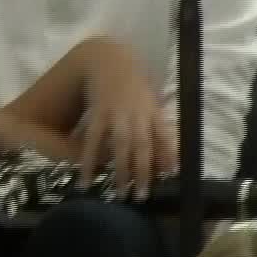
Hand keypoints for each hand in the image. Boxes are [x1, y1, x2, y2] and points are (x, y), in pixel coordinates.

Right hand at [76, 38, 177, 198]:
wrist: (110, 60)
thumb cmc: (134, 86)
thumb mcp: (152, 104)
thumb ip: (160, 130)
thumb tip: (172, 162)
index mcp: (152, 111)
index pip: (164, 135)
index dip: (168, 155)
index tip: (171, 177)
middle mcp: (136, 114)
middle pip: (142, 145)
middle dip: (142, 171)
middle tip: (141, 197)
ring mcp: (116, 114)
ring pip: (119, 145)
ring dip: (120, 171)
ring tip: (119, 194)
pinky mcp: (97, 114)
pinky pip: (92, 140)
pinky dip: (88, 160)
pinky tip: (84, 179)